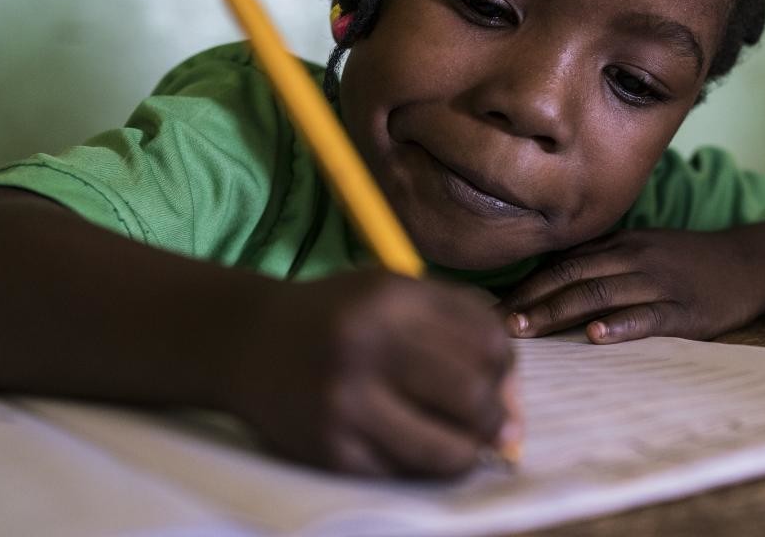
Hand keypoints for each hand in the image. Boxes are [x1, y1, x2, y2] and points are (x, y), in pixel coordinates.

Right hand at [227, 269, 516, 477]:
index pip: (488, 343)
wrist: (249, 342)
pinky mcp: (331, 451)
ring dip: (469, 451)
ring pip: (447, 450)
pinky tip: (414, 445)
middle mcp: (366, 348)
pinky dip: (423, 465)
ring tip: (464, 443)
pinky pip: (405, 473)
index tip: (500, 380)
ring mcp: (345, 404)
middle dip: (497, 418)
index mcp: (390, 299)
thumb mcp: (397, 291)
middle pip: (473, 398)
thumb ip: (461, 325)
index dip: (507, 368)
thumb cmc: (342, 316)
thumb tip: (514, 398)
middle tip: (496, 424)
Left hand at [498, 229, 764, 343]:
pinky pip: (648, 316)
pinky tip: (595, 335)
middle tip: (501, 323)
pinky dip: (620, 325)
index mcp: (620, 244)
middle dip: (533, 299)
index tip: (495, 307)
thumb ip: (600, 262)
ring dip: (561, 310)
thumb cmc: (687, 262)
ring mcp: (660, 282)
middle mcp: (634, 257)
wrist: (749, 263)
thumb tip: (546, 281)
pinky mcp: (686, 310)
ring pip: (602, 293)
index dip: (527, 284)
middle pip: (574, 276)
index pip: (563, 263)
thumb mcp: (642, 249)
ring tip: (529, 329)